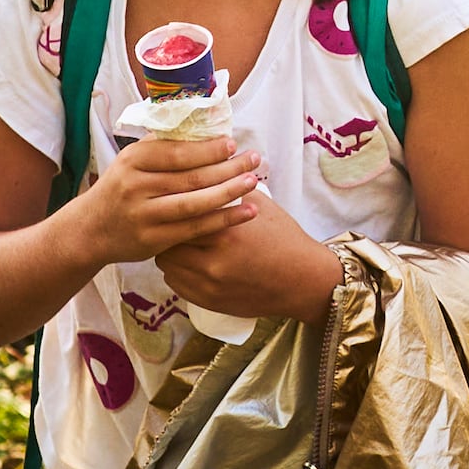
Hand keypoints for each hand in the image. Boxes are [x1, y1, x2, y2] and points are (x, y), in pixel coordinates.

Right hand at [73, 123, 261, 261]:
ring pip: (195, 203)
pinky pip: (195, 229)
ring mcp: (144, 216)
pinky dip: (223, 220)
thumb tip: (207, 129)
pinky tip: (246, 212)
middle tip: (254, 159)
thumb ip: (163, 147)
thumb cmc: (121, 188)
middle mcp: (136, 187)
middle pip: (191, 177)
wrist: (90, 230)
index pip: (177, 152)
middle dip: (227, 167)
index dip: (208, 149)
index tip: (233, 143)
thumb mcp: (132, 161)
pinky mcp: (153, 240)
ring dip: (229, 192)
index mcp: (133, 160)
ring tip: (253, 182)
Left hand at [156, 195, 348, 319]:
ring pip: (166, 264)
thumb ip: (230, 188)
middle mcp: (213, 262)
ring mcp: (208, 285)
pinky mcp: (208, 301)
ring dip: (170, 250)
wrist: (302, 280)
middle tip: (172, 218)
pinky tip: (186, 260)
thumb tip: (206, 167)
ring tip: (179, 239)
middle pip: (168, 240)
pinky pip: (175, 283)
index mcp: (226, 232)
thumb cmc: (284, 238)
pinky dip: (176, 270)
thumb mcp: (261, 205)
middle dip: (168, 228)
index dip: (175, 204)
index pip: (182, 214)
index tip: (174, 198)